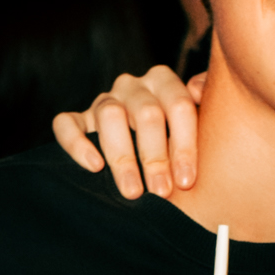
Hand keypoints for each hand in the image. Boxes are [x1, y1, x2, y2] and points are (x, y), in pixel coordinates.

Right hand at [52, 65, 204, 200]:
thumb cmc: (180, 139)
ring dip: (123, 157)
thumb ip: (208, 102)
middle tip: (162, 192)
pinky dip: (77, 144)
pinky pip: (66, 124)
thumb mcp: (202, 121)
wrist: (150, 147)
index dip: (185, 145)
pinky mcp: (79, 120)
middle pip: (146, 113)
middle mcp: (133, 86)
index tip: (187, 181)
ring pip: (109, 116)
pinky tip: (94, 167)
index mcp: (164, 82)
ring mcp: (104, 101)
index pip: (179, 105)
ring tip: (133, 192)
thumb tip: (199, 91)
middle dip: (156, 157)